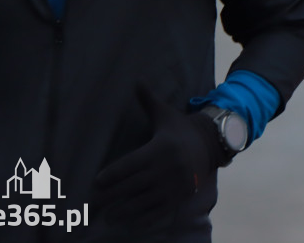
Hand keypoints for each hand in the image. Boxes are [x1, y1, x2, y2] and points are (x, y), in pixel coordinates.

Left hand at [92, 85, 222, 223]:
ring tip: (107, 217)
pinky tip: (128, 222)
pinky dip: (142, 219)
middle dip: (111, 196)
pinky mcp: (179, 196)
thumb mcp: (164, 114)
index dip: (112, 175)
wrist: (210, 144)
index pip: (130, 164)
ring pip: (144, 202)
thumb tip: (136, 79)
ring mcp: (174, 185)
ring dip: (124, 211)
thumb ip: (148, 100)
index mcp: (159, 148)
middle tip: (93, 203)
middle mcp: (166, 169)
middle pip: (132, 185)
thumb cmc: (180, 128)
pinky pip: (158, 211)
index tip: (96, 182)